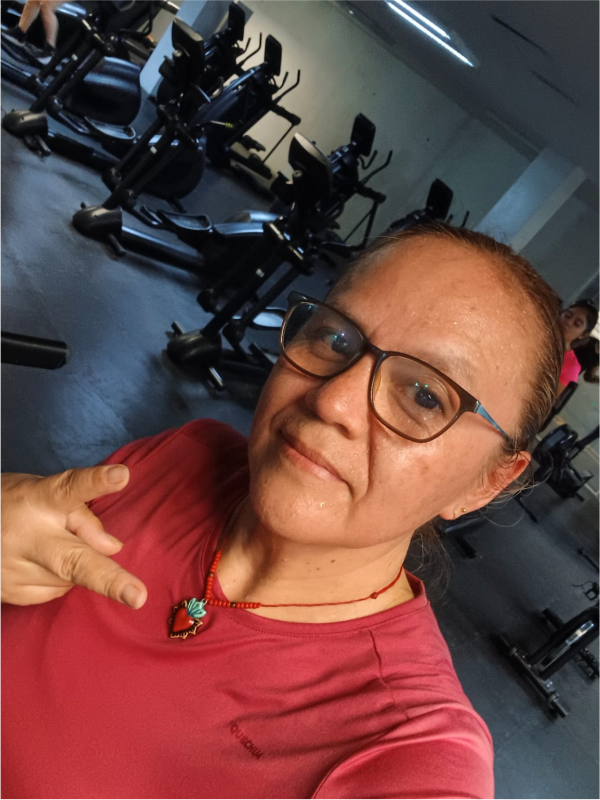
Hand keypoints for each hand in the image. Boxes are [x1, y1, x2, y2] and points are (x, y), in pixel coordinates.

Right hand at [0, 466, 146, 607]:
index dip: (96, 482)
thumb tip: (114, 549)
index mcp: (38, 500)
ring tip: (50, 546)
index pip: (70, 488)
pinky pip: (52, 592)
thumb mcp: (43, 493)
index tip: (122, 475)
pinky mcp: (8, 594)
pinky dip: (56, 580)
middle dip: (108, 580)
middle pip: (72, 560)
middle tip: (137, 597)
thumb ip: (82, 516)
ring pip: (69, 579)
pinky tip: (38, 563)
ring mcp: (13, 570)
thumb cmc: (12, 504)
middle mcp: (25, 537)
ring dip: (73, 566)